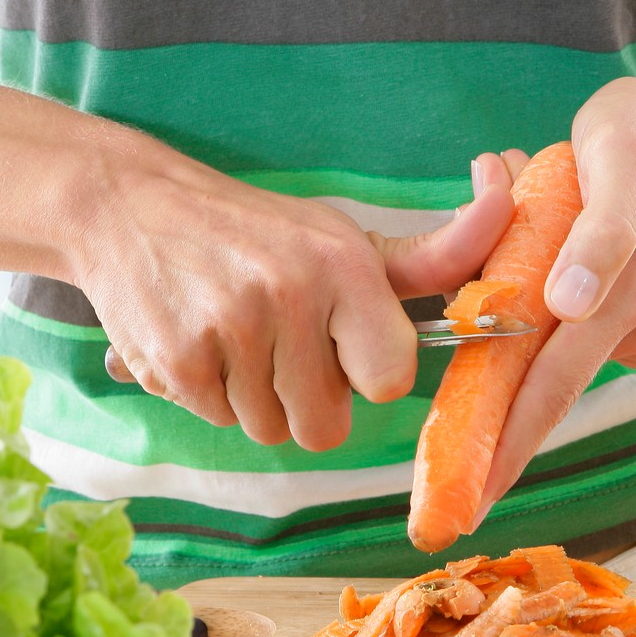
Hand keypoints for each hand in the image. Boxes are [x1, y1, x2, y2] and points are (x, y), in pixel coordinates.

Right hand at [89, 148, 515, 449]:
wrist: (126, 206)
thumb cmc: (258, 232)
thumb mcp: (344, 238)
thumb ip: (433, 255)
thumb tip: (509, 206)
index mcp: (343, 266)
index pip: (390, 380)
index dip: (369, 376)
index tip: (346, 348)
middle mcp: (289, 295)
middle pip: (326, 428)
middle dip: (308, 400)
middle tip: (282, 344)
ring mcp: (229, 330)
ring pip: (270, 430)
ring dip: (257, 398)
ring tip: (236, 335)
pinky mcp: (177, 362)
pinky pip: (220, 421)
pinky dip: (209, 393)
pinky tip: (199, 339)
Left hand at [472, 74, 635, 524]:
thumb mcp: (618, 154)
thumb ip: (600, 235)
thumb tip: (569, 305)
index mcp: (620, 294)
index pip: (547, 388)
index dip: (502, 448)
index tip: (464, 503)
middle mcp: (635, 327)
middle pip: (549, 400)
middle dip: (496, 458)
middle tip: (443, 517)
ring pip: (560, 358)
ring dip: (523, 346)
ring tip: (521, 262)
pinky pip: (587, 337)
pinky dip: (560, 317)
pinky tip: (565, 273)